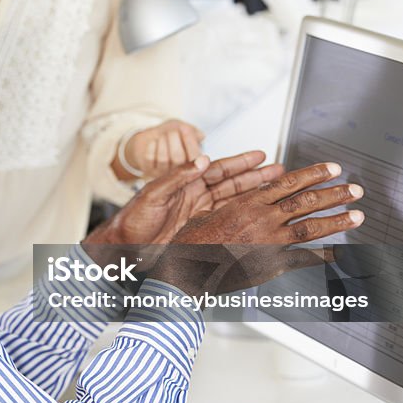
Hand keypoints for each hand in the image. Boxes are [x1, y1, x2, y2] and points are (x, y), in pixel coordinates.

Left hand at [88, 150, 283, 249]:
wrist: (125, 247)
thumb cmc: (132, 219)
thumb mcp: (153, 194)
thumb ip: (177, 176)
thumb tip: (201, 161)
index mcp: (185, 182)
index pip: (218, 169)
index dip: (240, 162)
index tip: (259, 155)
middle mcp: (195, 195)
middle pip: (232, 183)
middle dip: (255, 176)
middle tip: (277, 170)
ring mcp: (199, 212)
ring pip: (232, 200)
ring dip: (253, 193)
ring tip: (274, 187)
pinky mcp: (199, 229)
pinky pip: (226, 219)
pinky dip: (242, 215)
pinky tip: (257, 212)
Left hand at [114, 119, 204, 179]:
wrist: (153, 139)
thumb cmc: (172, 135)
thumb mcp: (184, 128)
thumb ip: (192, 131)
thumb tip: (200, 135)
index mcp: (193, 162)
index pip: (195, 156)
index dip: (190, 142)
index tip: (185, 129)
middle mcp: (179, 170)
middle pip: (178, 158)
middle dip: (174, 140)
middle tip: (172, 131)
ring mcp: (164, 172)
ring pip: (163, 159)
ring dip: (163, 142)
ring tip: (163, 135)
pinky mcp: (150, 170)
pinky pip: (150, 158)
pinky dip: (152, 147)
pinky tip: (154, 141)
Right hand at [154, 161, 364, 295]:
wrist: (186, 269)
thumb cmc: (193, 243)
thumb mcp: (212, 212)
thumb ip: (237, 204)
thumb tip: (251, 196)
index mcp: (249, 202)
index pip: (290, 182)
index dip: (314, 174)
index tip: (332, 169)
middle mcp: (263, 219)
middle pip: (306, 201)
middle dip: (334, 193)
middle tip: (354, 189)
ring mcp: (269, 242)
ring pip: (311, 226)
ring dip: (337, 220)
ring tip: (357, 215)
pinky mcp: (271, 265)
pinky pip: (303, 260)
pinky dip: (323, 257)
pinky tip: (340, 254)